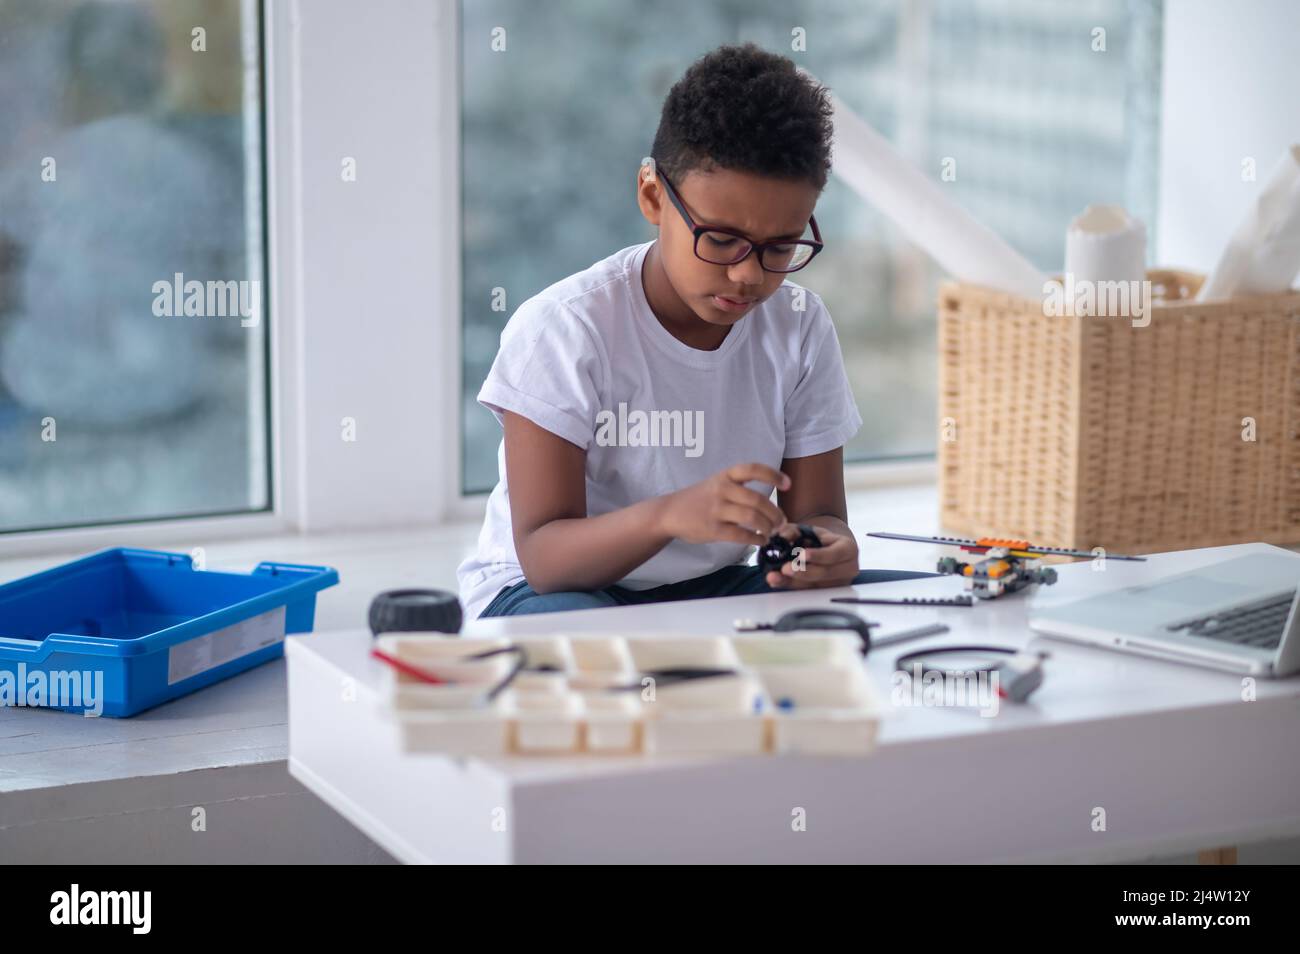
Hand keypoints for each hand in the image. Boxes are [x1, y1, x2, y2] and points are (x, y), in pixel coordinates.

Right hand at [658, 463, 788, 545]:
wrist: (669, 513)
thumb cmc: (699, 499)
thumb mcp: (717, 483)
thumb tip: (770, 503)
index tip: (788, 485)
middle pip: (758, 500)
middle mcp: (722, 490)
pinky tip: (760, 541)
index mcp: (725, 476)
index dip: (773, 475)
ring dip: (768, 527)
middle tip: (781, 522)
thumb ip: (740, 488)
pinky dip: (756, 539)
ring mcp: (716, 510)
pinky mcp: (712, 529)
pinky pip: (741, 535)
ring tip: (771, 532)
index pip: (753, 469)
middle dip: (775, 513)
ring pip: (752, 518)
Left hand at [764, 523, 859, 588]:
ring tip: (775, 577)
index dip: (818, 555)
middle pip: (824, 573)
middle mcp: (847, 569)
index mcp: (848, 549)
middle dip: (803, 572)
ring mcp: (838, 584)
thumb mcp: (810, 530)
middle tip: (785, 568)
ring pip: (815, 586)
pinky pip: (808, 591)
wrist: (829, 550)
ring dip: (793, 582)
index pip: (834, 554)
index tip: (801, 555)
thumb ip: (795, 531)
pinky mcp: (827, 592)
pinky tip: (777, 582)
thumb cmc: (820, 540)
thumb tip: (783, 536)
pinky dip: (790, 586)